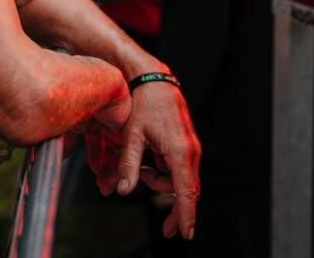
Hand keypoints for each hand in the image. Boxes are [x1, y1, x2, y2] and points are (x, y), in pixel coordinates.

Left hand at [114, 81, 200, 239]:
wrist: (154, 80)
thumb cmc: (144, 104)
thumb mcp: (131, 135)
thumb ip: (128, 164)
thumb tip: (123, 190)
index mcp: (179, 151)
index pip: (187, 192)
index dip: (186, 215)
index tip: (186, 233)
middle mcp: (190, 151)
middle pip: (188, 191)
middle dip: (177, 210)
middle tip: (166, 229)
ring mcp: (190, 147)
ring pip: (182, 181)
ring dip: (163, 186)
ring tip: (142, 174)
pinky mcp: (186, 144)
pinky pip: (179, 169)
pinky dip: (164, 174)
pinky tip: (148, 165)